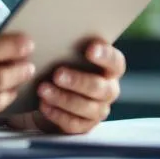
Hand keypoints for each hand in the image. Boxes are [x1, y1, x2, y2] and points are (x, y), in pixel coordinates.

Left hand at [5, 39, 124, 134]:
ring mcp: (98, 110)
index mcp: (110, 69)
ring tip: (43, 89)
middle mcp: (108, 90)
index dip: (105, 56)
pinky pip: (74, 124)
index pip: (116, 62)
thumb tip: (52, 32)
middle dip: (78, 81)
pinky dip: (58, 114)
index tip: (89, 49)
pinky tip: (44, 105)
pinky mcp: (84, 126)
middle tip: (57, 74)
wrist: (51, 94)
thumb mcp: (66, 54)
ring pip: (87, 108)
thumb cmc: (61, 65)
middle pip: (100, 88)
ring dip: (63, 98)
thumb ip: (67, 46)